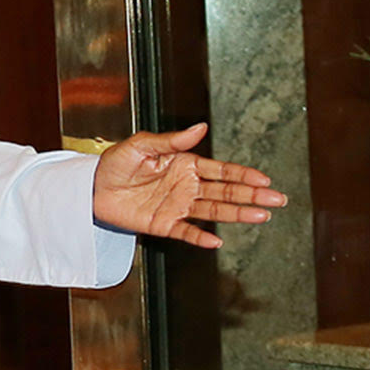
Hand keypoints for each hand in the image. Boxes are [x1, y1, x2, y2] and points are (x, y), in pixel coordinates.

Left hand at [91, 124, 285, 249]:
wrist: (92, 187)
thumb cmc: (115, 162)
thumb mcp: (141, 145)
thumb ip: (171, 141)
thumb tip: (201, 127)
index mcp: (185, 164)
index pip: (221, 171)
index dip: (243, 176)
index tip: (264, 180)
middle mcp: (187, 186)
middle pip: (225, 192)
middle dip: (252, 195)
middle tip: (277, 200)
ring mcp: (178, 206)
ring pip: (213, 211)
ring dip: (237, 214)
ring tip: (261, 216)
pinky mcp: (164, 224)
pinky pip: (186, 232)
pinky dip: (200, 238)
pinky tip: (217, 241)